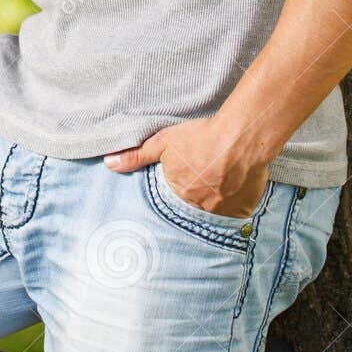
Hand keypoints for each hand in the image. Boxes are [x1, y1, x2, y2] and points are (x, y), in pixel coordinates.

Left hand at [103, 114, 269, 217]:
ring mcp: (221, 211)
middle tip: (203, 180)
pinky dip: (234, 204)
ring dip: (214, 201)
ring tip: (218, 183)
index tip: (185, 178)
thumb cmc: (201, 137)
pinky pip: (236, 213)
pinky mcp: (242, 209)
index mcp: (177, 193)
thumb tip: (108, 164)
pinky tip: (234, 189)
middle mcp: (198, 208)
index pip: (171, 199)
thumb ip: (136, 156)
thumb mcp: (163, 142)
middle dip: (195, 196)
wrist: (240, 138)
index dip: (178, 187)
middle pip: (193, 206)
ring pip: (214, 212)